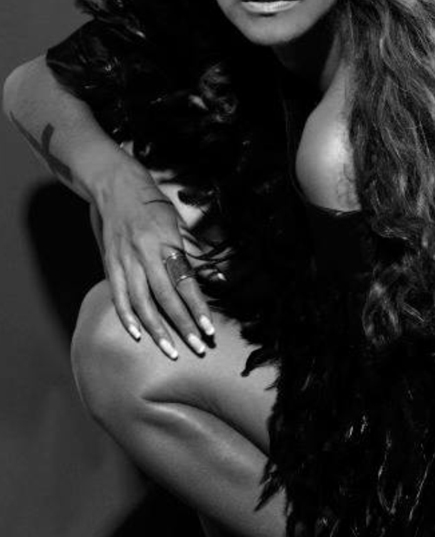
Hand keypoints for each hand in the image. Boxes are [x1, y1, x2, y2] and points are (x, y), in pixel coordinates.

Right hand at [90, 152, 216, 358]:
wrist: (116, 186)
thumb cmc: (154, 206)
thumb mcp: (180, 225)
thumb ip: (198, 255)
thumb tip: (220, 281)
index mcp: (167, 243)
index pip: (186, 282)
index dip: (198, 307)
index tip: (209, 329)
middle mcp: (145, 253)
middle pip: (165, 297)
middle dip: (182, 325)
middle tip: (197, 347)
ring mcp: (125, 260)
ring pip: (141, 302)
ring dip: (157, 329)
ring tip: (170, 350)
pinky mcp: (110, 264)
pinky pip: (118, 297)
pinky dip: (128, 318)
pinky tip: (139, 335)